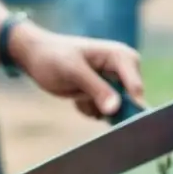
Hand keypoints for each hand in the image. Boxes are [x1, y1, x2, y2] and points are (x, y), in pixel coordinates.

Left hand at [8, 22, 144, 118]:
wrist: (36, 57)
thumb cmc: (53, 56)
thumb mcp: (73, 71)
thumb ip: (96, 88)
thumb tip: (115, 108)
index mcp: (121, 57)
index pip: (136, 88)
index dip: (131, 106)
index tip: (114, 117)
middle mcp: (122, 71)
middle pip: (131, 102)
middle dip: (109, 108)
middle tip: (86, 99)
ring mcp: (114, 83)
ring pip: (117, 111)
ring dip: (96, 109)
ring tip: (79, 96)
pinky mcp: (104, 94)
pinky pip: (105, 113)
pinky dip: (90, 110)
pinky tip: (77, 98)